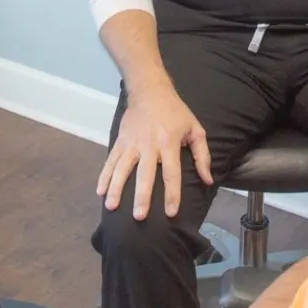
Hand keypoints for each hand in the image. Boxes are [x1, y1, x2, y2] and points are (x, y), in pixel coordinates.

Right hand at [96, 87, 212, 220]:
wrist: (151, 91)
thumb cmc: (176, 112)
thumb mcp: (195, 129)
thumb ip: (202, 155)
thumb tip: (208, 179)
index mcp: (169, 143)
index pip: (172, 173)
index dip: (172, 194)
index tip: (171, 213)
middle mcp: (150, 145)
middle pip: (145, 174)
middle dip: (142, 196)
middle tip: (140, 217)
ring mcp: (132, 143)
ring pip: (123, 169)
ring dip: (116, 188)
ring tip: (112, 207)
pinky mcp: (120, 141)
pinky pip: (111, 161)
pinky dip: (104, 176)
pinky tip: (99, 191)